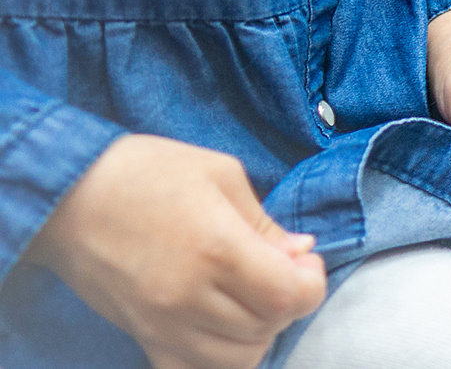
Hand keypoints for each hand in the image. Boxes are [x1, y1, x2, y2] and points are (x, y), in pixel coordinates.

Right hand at [27, 134, 326, 368]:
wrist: (68, 197)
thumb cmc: (146, 172)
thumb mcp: (221, 175)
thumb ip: (265, 223)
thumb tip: (302, 252)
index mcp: (218, 249)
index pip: (290, 297)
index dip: (311, 283)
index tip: (303, 260)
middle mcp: (190, 296)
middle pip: (268, 327)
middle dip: (287, 301)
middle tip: (277, 270)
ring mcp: (162, 324)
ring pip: (237, 358)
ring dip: (257, 331)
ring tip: (249, 296)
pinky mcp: (141, 337)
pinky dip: (217, 357)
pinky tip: (220, 326)